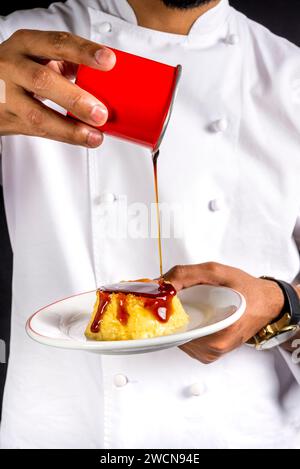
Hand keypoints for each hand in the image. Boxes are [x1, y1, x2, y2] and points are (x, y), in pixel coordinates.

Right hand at [0, 29, 115, 146]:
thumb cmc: (19, 69)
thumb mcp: (39, 56)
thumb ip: (69, 62)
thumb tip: (108, 78)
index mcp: (26, 44)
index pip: (57, 43)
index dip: (84, 51)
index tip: (108, 61)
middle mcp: (13, 66)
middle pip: (43, 81)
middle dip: (75, 98)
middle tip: (101, 113)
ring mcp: (6, 95)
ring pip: (37, 114)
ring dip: (70, 128)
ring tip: (94, 135)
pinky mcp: (6, 119)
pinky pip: (37, 131)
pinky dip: (62, 136)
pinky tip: (80, 138)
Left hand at [164, 262, 284, 363]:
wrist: (267, 302)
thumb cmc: (246, 289)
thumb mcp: (215, 272)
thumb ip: (184, 275)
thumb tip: (158, 284)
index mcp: (217, 335)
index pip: (173, 331)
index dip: (160, 314)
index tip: (156, 302)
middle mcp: (213, 349)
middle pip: (174, 335)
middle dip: (168, 315)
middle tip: (172, 298)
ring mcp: (211, 353)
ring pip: (179, 339)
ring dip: (177, 321)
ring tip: (186, 304)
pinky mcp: (210, 353)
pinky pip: (187, 341)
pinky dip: (185, 326)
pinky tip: (193, 314)